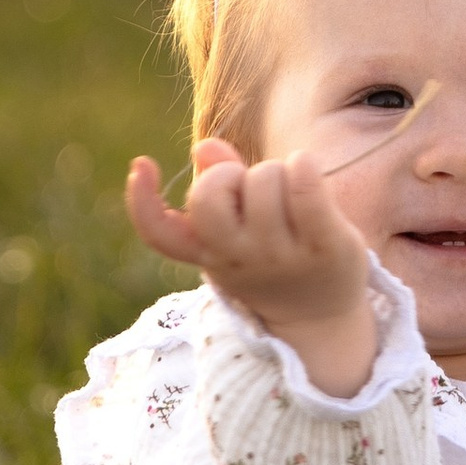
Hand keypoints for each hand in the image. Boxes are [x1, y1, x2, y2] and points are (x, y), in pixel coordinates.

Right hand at [125, 140, 378, 396]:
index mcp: (209, 253)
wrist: (319, 317)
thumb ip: (219, 184)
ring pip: (263, 178)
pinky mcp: (324, 245)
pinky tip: (306, 167)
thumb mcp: (236, 231)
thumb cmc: (271, 258)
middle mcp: (239, 257)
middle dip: (225, 174)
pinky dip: (303, 165)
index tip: (142, 164)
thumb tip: (204, 147)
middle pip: (208, 196)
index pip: (159, 233)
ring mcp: (281, 254)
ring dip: (277, 171)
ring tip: (289, 194)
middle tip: (248, 187)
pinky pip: (305, 187)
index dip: (141, 199)